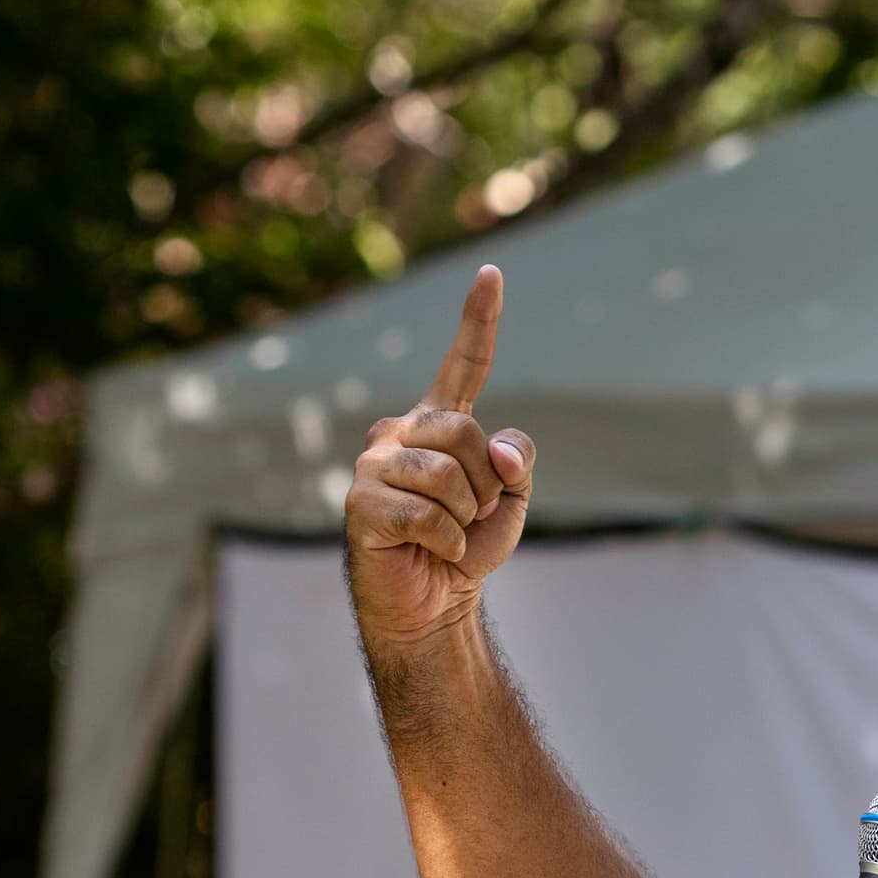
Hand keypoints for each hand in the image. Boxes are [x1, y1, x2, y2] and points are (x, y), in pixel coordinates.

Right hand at [345, 265, 535, 651]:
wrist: (432, 604)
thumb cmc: (468, 545)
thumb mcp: (511, 497)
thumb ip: (517, 459)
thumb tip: (498, 451)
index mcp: (437, 423)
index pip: (464, 365)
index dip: (479, 319)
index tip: (492, 273)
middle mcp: (399, 432)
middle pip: (465, 432)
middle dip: (485, 484)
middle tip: (469, 515)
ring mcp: (373, 464)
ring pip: (447, 476)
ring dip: (466, 517)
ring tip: (448, 535)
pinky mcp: (360, 504)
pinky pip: (430, 515)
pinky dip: (449, 543)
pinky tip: (434, 553)